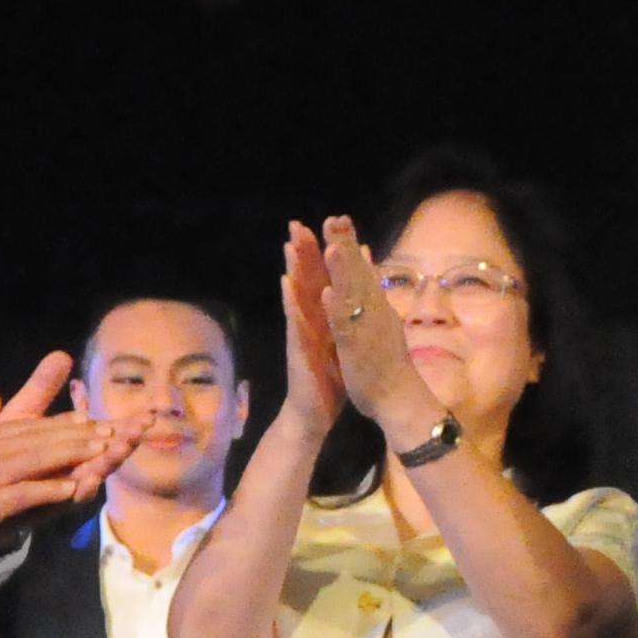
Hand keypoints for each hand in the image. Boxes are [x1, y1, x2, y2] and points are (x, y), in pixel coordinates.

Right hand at [0, 355, 120, 562]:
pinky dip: (51, 489)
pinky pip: (27, 493)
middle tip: (113, 430)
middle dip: (80, 434)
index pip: (30, 424)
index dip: (64, 422)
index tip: (91, 419)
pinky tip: (74, 488)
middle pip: (43, 437)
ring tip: (104, 451)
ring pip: (41, 459)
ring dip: (75, 454)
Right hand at [275, 223, 349, 440]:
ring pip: (297, 297)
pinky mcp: (298, 350)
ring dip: (293, 270)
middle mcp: (310, 323)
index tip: (329, 227)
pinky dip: (291, 302)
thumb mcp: (340, 344)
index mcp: (324, 319)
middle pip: (307, 282)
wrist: (316, 413)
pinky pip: (295, 322)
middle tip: (297, 224)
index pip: (324, 281)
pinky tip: (286, 283)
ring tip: (289, 244)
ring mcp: (302, 335)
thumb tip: (351, 299)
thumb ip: (343, 319)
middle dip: (303, 252)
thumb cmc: (330, 379)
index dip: (325, 254)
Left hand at [313, 220, 439, 438]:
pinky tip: (328, 294)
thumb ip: (377, 298)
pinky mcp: (357, 351)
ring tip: (331, 245)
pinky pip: (346, 329)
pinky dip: (337, 311)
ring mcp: (365, 331)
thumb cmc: (389, 366)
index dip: (349, 244)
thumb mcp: (383, 325)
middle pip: (357, 274)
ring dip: (343, 271)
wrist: (403, 401)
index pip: (361, 270)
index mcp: (375, 308)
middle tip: (334, 218)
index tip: (338, 218)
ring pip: (352, 297)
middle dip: (345, 245)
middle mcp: (373, 313)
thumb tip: (373, 274)